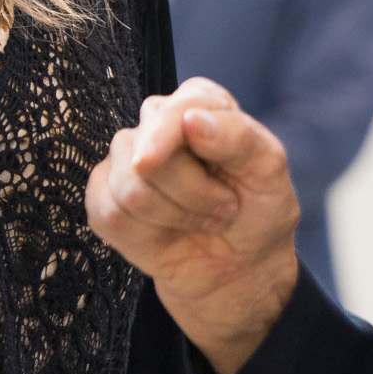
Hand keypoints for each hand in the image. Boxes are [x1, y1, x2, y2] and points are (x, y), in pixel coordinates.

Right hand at [84, 77, 300, 373]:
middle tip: (223, 209)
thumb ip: (236, 136)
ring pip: (127, 188)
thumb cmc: (259, 214)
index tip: (168, 163)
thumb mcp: (268, 172)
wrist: (239, 270)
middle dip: (191, 195)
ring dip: (173, 219)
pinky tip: (166, 235)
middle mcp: (158, 124)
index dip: (165, 136)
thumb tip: (190, 118)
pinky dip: (144, 237)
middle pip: (145, 153)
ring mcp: (126, 160)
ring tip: (199, 222)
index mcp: (200, 103)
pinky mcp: (104, 196)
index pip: (170, 107)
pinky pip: (108, 215)